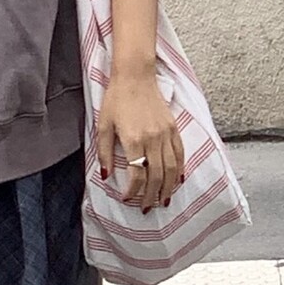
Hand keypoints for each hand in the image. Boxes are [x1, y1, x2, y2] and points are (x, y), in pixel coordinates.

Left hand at [97, 72, 184, 209]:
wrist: (135, 76)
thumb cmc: (116, 99)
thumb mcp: (102, 126)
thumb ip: (104, 152)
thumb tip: (106, 176)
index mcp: (133, 139)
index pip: (138, 174)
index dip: (133, 190)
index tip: (127, 198)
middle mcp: (152, 138)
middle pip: (156, 175)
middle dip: (151, 195)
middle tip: (147, 208)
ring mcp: (165, 133)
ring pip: (172, 167)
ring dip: (168, 187)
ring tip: (164, 201)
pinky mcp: (173, 127)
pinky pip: (180, 153)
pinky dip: (180, 169)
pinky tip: (178, 180)